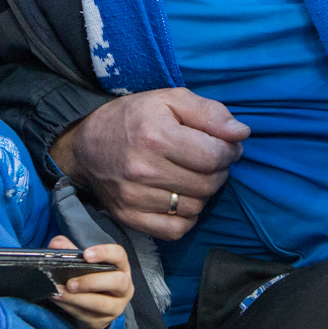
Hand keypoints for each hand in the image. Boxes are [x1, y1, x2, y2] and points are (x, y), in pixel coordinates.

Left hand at [47, 236, 131, 328]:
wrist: (93, 307)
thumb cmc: (90, 277)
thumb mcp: (84, 263)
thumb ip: (71, 250)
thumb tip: (57, 244)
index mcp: (121, 266)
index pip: (119, 255)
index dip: (104, 253)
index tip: (86, 255)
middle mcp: (124, 286)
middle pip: (116, 281)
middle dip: (90, 282)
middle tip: (70, 283)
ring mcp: (116, 306)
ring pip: (101, 304)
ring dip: (78, 298)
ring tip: (59, 293)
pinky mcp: (104, 320)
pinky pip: (88, 315)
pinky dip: (70, 307)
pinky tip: (58, 300)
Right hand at [49, 89, 248, 240]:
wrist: (86, 145)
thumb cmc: (133, 117)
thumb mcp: (170, 99)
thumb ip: (209, 112)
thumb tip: (241, 134)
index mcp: (156, 136)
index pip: (214, 156)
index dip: (229, 151)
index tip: (226, 145)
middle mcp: (144, 170)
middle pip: (208, 184)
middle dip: (218, 171)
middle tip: (209, 158)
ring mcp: (135, 198)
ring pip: (195, 207)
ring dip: (203, 193)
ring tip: (193, 175)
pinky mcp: (130, 218)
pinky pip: (176, 229)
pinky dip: (186, 216)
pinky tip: (180, 196)